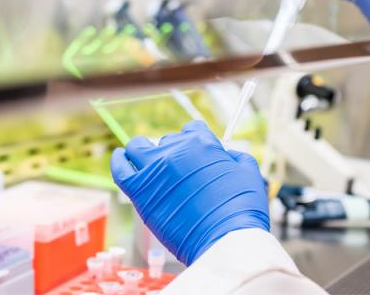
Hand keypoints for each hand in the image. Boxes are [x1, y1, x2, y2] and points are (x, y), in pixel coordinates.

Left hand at [110, 121, 268, 264]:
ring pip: (138, 147)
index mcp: (202, 143)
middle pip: (167, 141)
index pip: (192, 128)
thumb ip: (236, 157)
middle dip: (173, 153)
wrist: (226, 240)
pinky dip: (119, 160)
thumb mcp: (249, 173)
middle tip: (181, 175)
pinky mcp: (139, 191)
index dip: (195, 141)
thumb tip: (226, 154)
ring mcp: (155, 170)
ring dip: (143, 152)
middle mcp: (175, 150)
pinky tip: (121, 158)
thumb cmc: (241, 210)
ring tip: (148, 165)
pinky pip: (120, 167)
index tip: (196, 155)